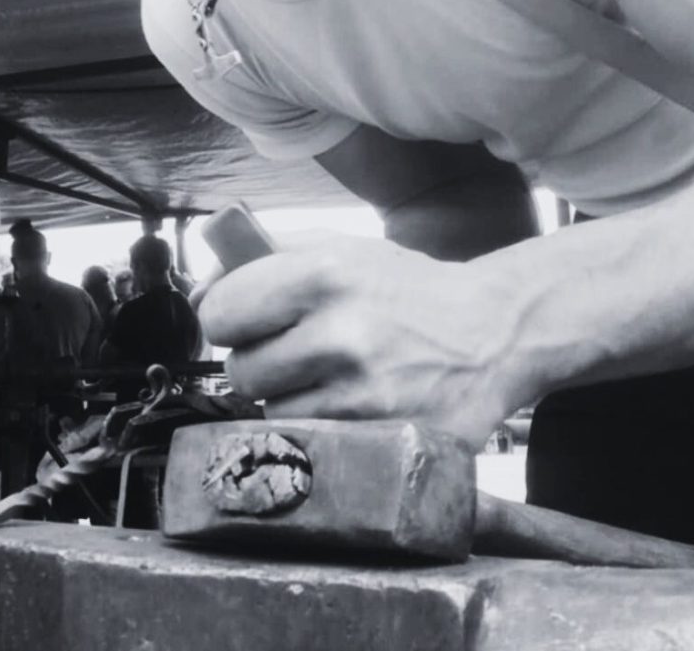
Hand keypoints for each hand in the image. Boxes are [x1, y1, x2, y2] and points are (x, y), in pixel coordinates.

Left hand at [198, 232, 528, 448]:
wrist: (493, 334)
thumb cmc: (405, 290)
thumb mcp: (342, 249)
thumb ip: (265, 258)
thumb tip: (200, 291)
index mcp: (324, 272)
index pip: (220, 313)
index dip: (225, 319)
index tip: (243, 321)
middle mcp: (341, 333)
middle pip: (240, 372)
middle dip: (258, 363)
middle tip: (295, 351)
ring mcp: (363, 393)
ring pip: (273, 414)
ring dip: (291, 400)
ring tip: (333, 377)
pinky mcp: (382, 438)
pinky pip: (312, 443)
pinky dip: (321, 429)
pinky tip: (352, 403)